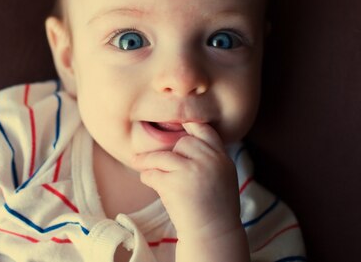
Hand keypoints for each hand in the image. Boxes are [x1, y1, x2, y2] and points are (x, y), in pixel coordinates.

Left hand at [132, 123, 241, 240]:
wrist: (214, 234)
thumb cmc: (216, 208)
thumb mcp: (223, 177)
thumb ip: (209, 158)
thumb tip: (184, 139)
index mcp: (222, 158)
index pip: (205, 130)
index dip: (189, 125)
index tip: (177, 126)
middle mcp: (209, 161)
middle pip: (181, 143)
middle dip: (170, 152)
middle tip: (160, 161)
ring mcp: (192, 171)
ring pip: (162, 156)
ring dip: (147, 161)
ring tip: (138, 163)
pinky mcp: (174, 184)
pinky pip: (152, 173)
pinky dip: (146, 177)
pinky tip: (148, 181)